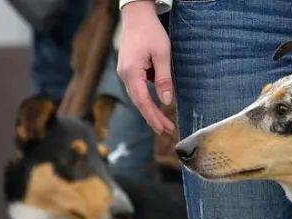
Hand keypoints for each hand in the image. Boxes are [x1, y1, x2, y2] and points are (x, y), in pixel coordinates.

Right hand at [117, 0, 174, 133]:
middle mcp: (124, 75)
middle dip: (152, 118)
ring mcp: (124, 73)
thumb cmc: (150, 31)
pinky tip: (158, 106)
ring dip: (150, 111)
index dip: (154, 117)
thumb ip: (164, 79)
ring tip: (164, 123)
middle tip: (167, 131)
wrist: (136, 14)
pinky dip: (147, 99)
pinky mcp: (128, 70)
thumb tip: (166, 102)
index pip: (143, 102)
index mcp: (131, 72)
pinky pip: (138, 89)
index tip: (165, 128)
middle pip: (139, 103)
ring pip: (137, 97)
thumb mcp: (162, 54)